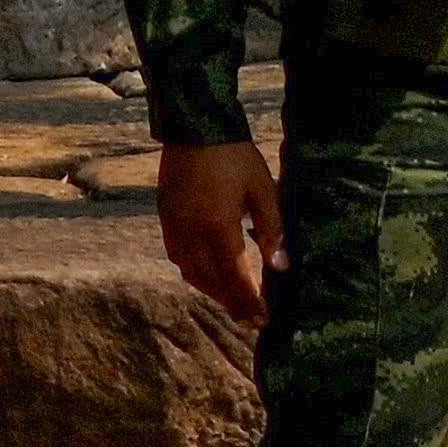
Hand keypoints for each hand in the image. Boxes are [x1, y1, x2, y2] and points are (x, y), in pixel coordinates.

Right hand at [155, 140, 281, 327]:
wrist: (194, 126)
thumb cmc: (234, 156)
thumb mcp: (263, 190)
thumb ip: (272, 230)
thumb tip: (281, 266)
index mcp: (218, 227)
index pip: (235, 277)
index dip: (250, 301)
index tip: (264, 319)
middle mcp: (191, 233)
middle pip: (211, 281)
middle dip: (232, 303)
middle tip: (251, 320)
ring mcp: (174, 227)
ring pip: (191, 272)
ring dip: (212, 290)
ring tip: (232, 301)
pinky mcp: (166, 218)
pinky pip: (178, 256)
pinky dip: (194, 272)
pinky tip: (207, 274)